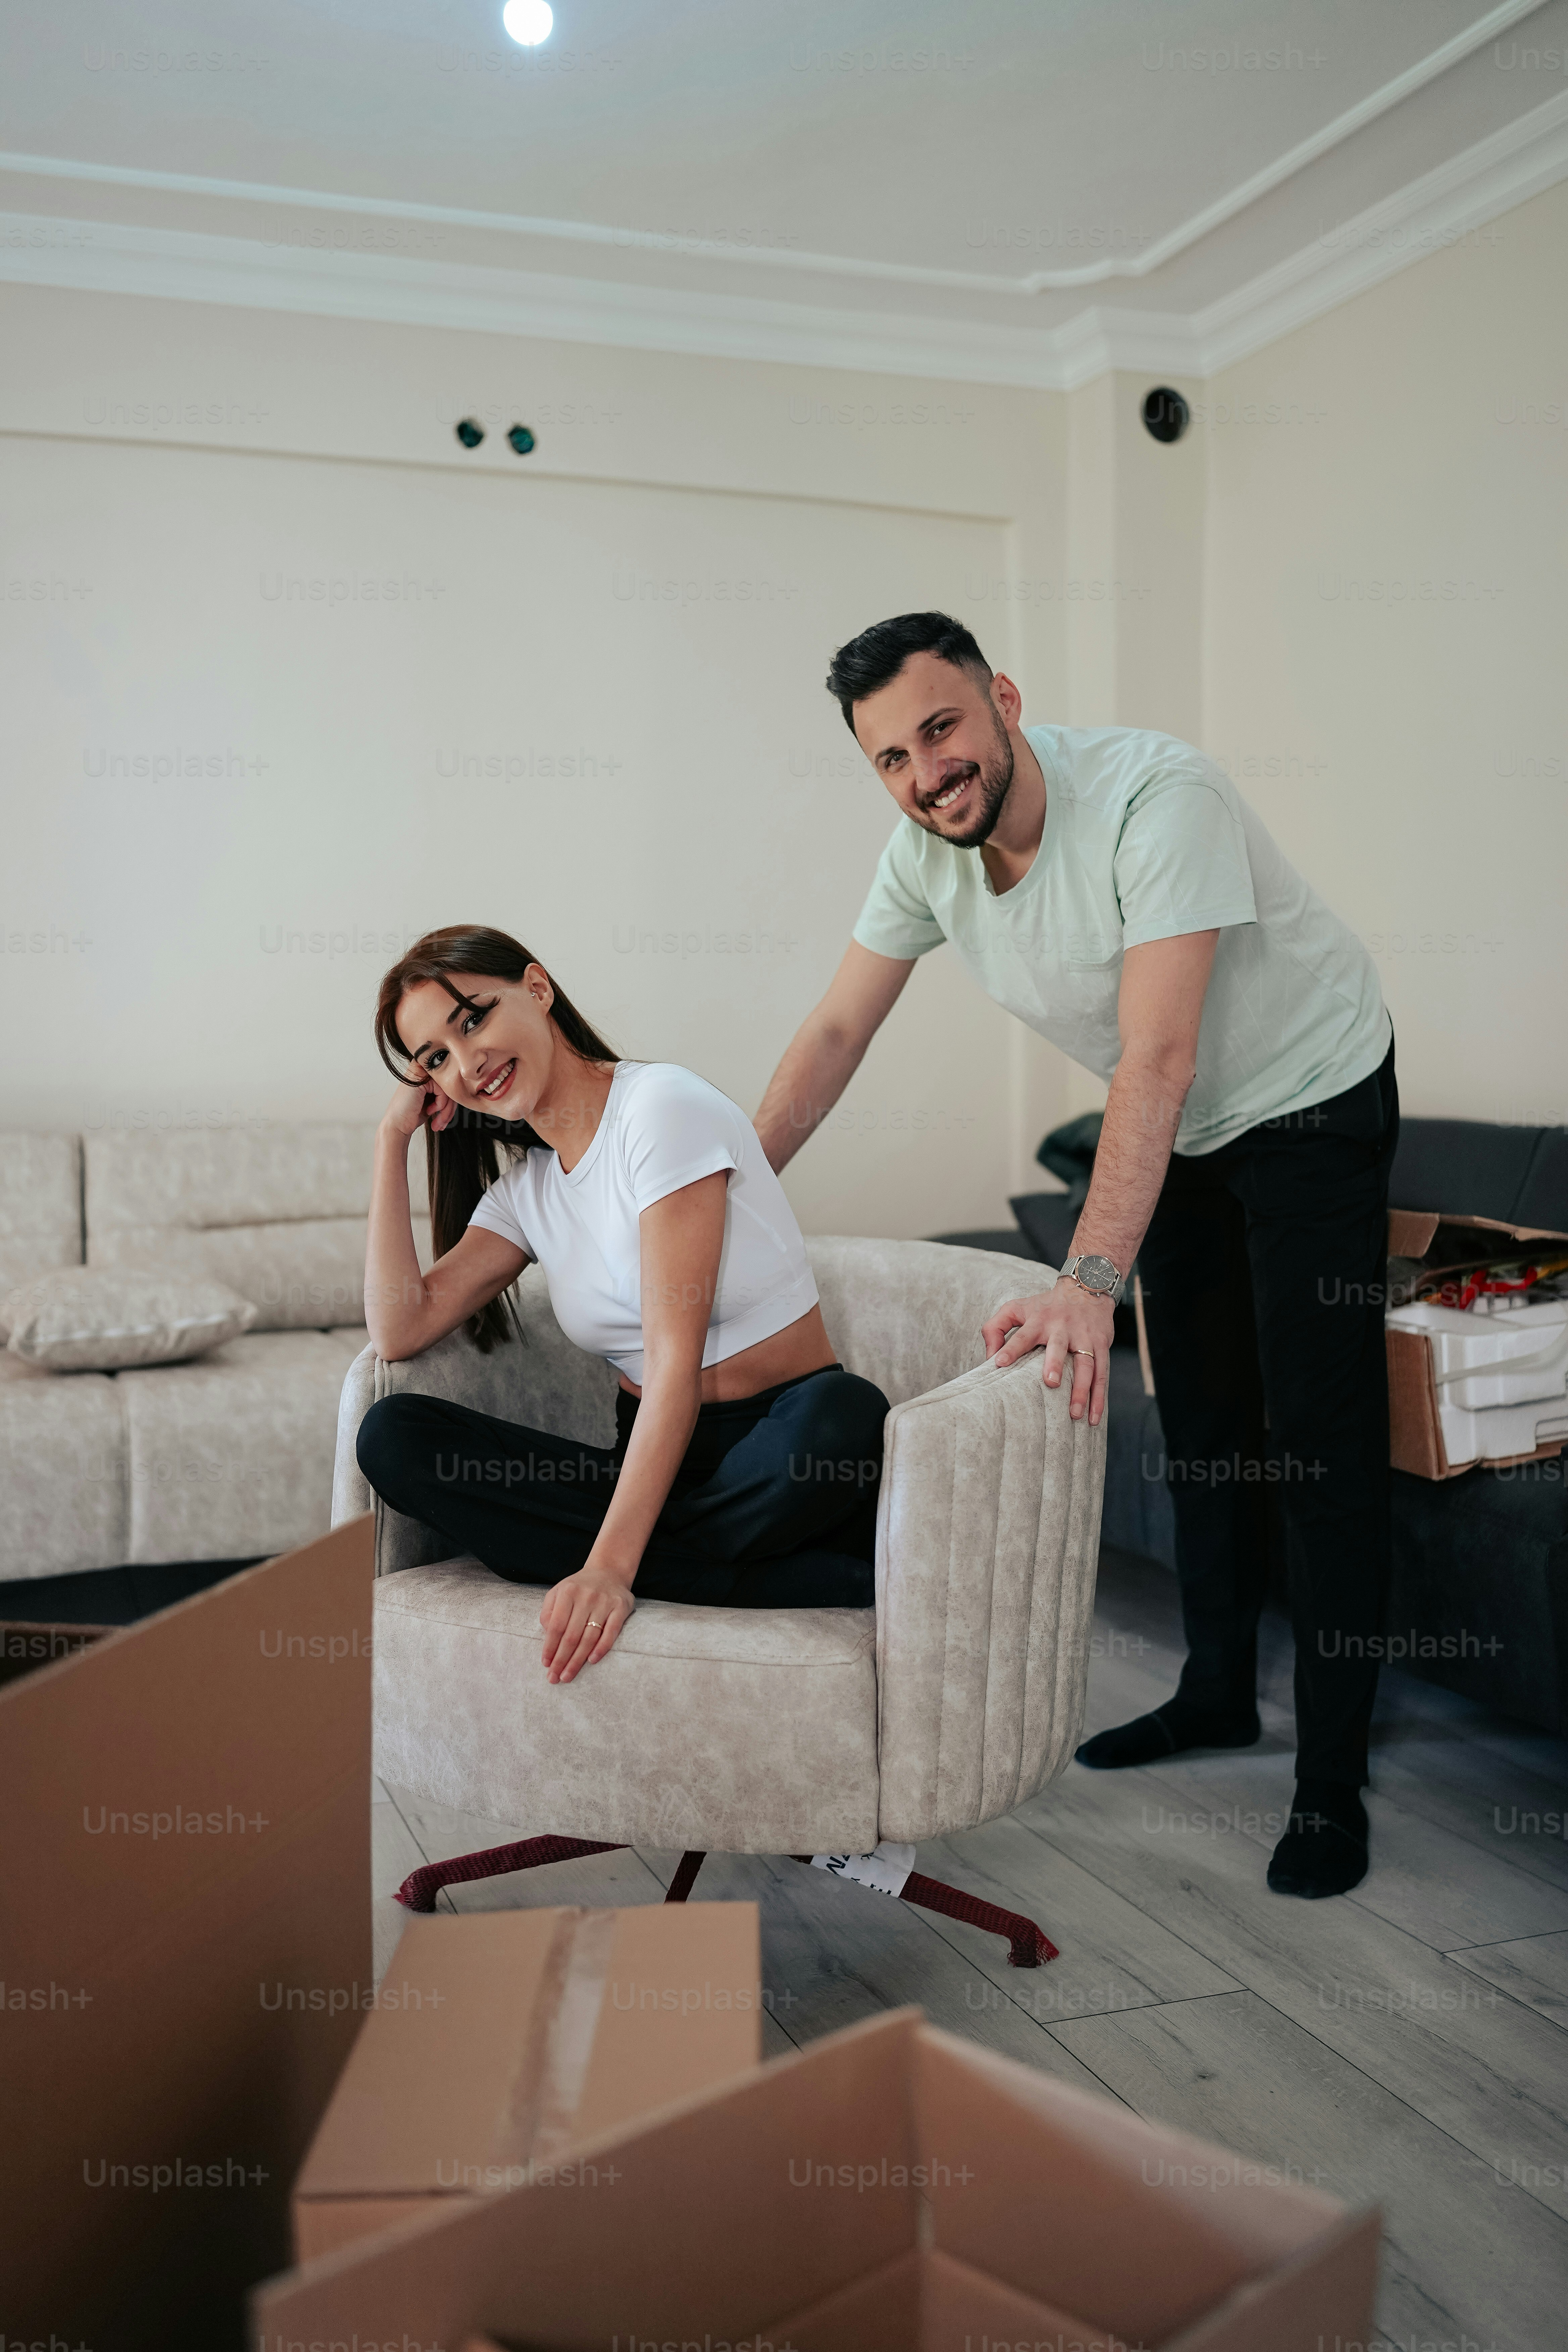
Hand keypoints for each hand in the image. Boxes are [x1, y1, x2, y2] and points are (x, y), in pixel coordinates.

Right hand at [381, 1078, 457, 1140]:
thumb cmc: (413, 1115)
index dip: (450, 1101)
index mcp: (424, 1074)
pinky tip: (430, 1111)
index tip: (445, 1116)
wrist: (398, 1125)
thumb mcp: (432, 1101)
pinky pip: (442, 1090)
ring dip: (446, 1110)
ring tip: (439, 1122)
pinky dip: (440, 1104)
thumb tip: (462, 1092)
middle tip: (443, 1122)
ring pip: (448, 1089)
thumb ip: (444, 1093)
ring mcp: (419, 1072)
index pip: (448, 1083)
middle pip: (449, 1085)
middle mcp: (421, 1070)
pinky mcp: (420, 1078)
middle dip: (450, 1108)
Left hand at [539, 1566, 635, 1682]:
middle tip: (554, 1678)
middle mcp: (587, 1596)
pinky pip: (611, 1632)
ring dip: (577, 1660)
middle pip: (571, 1635)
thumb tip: (547, 1635)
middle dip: (561, 1660)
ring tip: (568, 1676)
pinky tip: (591, 1661)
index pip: (556, 1626)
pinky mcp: (621, 1607)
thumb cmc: (579, 1588)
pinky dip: (601, 1648)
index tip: (545, 1664)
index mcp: (568, 1592)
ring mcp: (605, 1602)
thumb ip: (548, 1612)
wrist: (609, 1571)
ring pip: (589, 1637)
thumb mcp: (558, 1592)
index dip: (550, 1647)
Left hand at [981, 1280, 1114, 1427]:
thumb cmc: (1044, 1306)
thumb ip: (995, 1328)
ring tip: (1074, 1413)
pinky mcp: (1101, 1344)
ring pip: (1085, 1364)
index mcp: (1038, 1321)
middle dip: (1055, 1363)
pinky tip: (1094, 1417)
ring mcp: (1084, 1337)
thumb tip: (988, 1357)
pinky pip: (1102, 1373)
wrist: (1086, 1288)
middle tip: (1050, 1383)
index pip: (1022, 1335)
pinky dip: (1099, 1396)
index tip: (999, 1363)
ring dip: (1082, 1389)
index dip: (1010, 1348)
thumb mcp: (1016, 1308)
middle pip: (1059, 1346)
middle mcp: (1062, 1328)